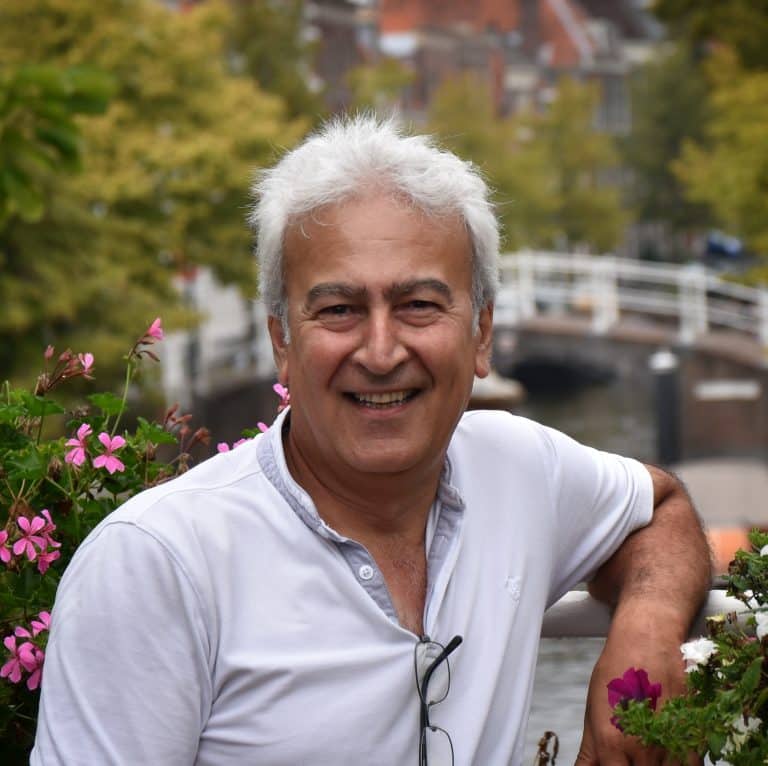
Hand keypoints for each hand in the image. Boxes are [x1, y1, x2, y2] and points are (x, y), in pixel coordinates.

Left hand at [575, 609, 688, 764]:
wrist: (647, 639)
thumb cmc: (617, 670)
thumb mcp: (593, 709)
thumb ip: (590, 751)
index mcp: (611, 742)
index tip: (614, 764)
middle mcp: (642, 749)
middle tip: (628, 756)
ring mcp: (669, 744)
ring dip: (655, 765)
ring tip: (646, 750)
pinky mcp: (693, 737)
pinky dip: (677, 763)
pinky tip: (667, 753)